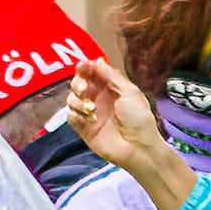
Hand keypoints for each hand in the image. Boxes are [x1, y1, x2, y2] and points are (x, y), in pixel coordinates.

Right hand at [62, 58, 191, 209]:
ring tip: (90, 109)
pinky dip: (76, 115)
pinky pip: (71, 116)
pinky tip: (89, 119)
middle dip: (78, 83)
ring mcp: (90, 114)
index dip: (85, 67)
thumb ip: (111, 76)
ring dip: (77, 101)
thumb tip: (97, 61)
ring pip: (72, 99)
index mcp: (111, 87)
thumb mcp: (129, 91)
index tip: (81, 66)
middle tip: (84, 89)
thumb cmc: (139, 120)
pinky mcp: (84, 128)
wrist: (138, 147)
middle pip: (79, 84)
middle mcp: (99, 98)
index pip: (93, 72)